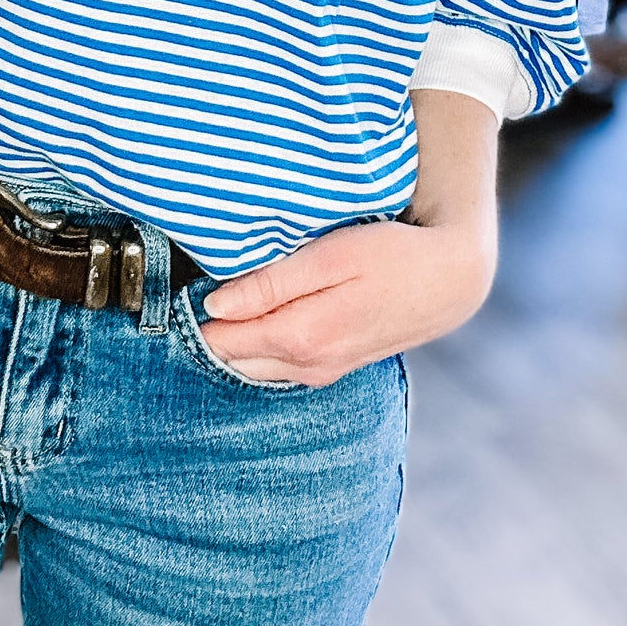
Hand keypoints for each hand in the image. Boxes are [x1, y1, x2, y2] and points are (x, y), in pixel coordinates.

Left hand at [199, 214, 496, 386]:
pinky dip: (260, 346)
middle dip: (209, 331)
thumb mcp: (329, 257)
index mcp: (301, 337)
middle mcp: (308, 365)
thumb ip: (272, 284)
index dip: (194, 316)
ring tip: (220, 300)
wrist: (449, 280)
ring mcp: (323, 370)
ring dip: (235, 340)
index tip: (177, 287)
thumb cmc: (390, 255)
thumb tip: (217, 304)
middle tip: (189, 290)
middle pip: (234, 358)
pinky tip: (258, 317)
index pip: (223, 339)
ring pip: (256, 365)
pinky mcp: (335, 365)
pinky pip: (281, 364)